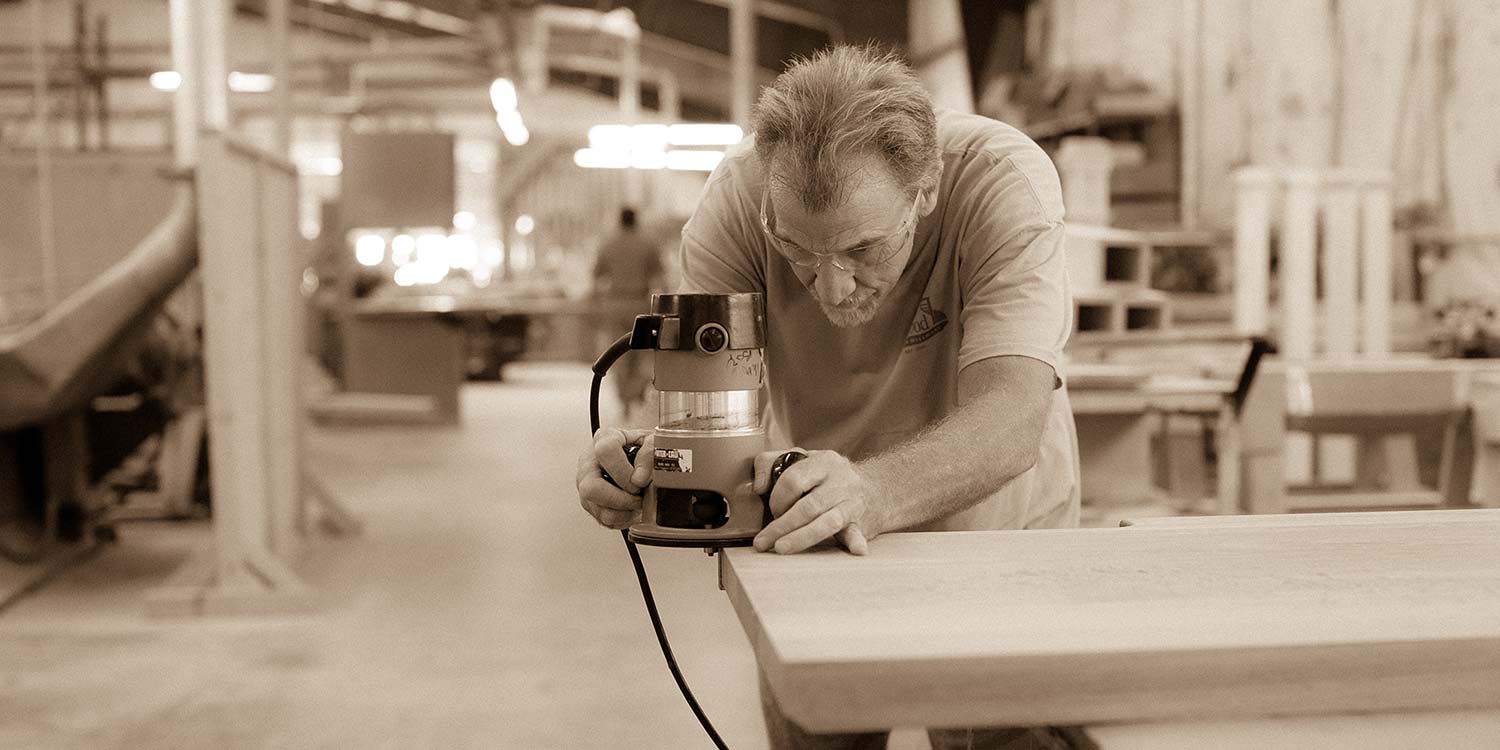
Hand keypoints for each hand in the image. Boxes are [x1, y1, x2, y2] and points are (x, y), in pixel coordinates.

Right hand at [576, 427, 654, 528]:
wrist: (639, 458)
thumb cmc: (643, 448)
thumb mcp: (653, 442)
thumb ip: (649, 454)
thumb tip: (639, 479)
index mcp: (604, 439)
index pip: (605, 452)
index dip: (623, 471)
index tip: (639, 481)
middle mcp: (588, 463)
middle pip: (591, 488)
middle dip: (620, 499)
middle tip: (638, 496)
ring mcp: (586, 485)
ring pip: (599, 509)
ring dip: (625, 511)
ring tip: (639, 502)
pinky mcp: (590, 503)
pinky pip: (604, 520)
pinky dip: (624, 518)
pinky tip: (632, 507)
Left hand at [751, 449, 879, 554]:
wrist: (876, 489)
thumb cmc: (828, 477)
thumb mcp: (802, 458)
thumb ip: (770, 463)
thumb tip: (758, 486)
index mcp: (823, 462)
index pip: (794, 479)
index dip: (778, 498)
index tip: (773, 512)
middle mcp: (840, 480)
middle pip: (808, 505)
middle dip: (782, 526)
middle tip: (764, 542)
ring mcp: (852, 503)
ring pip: (827, 522)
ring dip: (802, 537)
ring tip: (781, 548)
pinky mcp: (861, 523)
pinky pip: (857, 532)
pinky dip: (856, 541)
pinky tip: (857, 550)